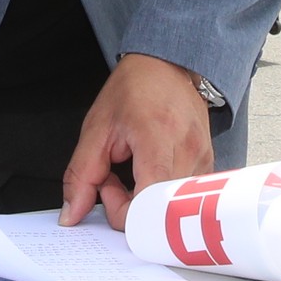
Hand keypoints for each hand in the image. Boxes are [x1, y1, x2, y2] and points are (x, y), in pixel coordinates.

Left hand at [61, 53, 215, 228]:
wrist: (167, 64)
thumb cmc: (134, 89)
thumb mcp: (96, 128)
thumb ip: (81, 175)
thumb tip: (71, 215)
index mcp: (157, 139)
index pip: (146, 206)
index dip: (120, 210)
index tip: (106, 187)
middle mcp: (187, 151)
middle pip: (161, 214)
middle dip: (132, 210)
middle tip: (117, 183)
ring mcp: (203, 158)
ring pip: (173, 209)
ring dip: (147, 204)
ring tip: (133, 173)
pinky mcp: (209, 163)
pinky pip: (185, 198)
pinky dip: (162, 197)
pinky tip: (149, 174)